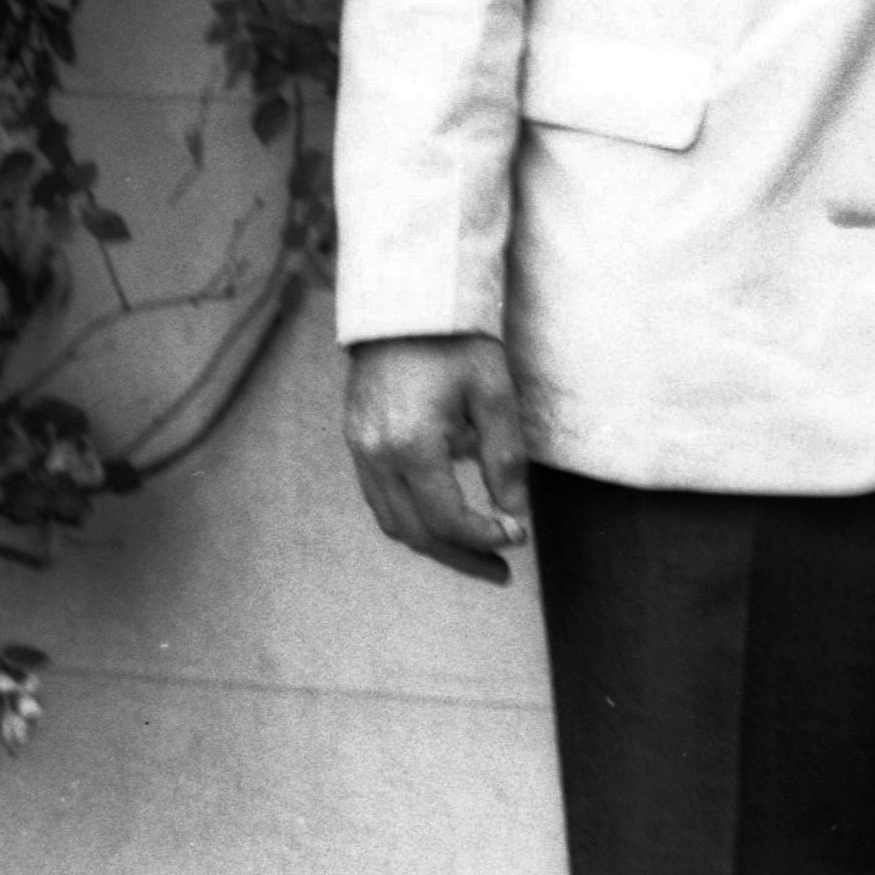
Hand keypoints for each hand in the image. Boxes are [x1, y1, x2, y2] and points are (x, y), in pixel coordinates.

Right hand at [344, 332, 528, 583]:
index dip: (485, 537)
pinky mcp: (356, 441)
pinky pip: (379, 498)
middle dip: (461, 557)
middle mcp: (377, 455)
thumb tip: (515, 516)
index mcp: (411, 445)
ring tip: (476, 554)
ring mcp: (359, 449)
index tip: (519, 537)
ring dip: (434, 544)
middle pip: (416, 533)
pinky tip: (443, 521)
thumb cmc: (457, 343)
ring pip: (393, 522)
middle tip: (500, 571)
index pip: (448, 519)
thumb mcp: (495, 395)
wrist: (405, 302)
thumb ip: (504, 460)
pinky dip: (411, 519)